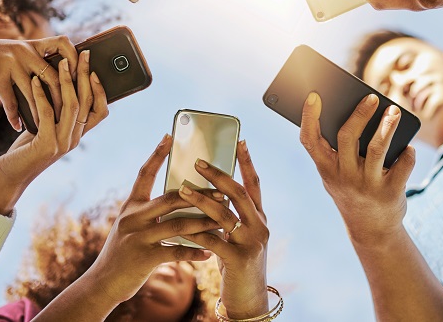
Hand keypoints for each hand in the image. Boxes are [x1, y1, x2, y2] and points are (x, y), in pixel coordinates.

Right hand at [0, 31, 77, 130]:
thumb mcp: (10, 51)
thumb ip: (29, 59)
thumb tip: (48, 76)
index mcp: (31, 44)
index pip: (63, 43)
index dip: (74, 59)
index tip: (77, 78)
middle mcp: (25, 51)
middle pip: (54, 77)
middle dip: (63, 98)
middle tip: (69, 117)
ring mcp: (11, 64)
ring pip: (36, 93)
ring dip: (42, 113)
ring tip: (47, 128)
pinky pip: (12, 101)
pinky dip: (15, 117)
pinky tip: (17, 127)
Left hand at [0, 52, 106, 214]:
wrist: (9, 178)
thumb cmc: (25, 150)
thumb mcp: (45, 129)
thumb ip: (56, 114)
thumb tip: (59, 84)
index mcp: (77, 135)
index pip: (100, 110)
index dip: (100, 89)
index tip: (94, 69)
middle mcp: (74, 139)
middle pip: (88, 102)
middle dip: (86, 75)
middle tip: (84, 54)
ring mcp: (62, 143)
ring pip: (72, 105)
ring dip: (67, 80)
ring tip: (61, 62)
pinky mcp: (46, 145)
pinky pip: (47, 113)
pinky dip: (42, 93)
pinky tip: (35, 80)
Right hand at [86, 135, 218, 306]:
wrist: (102, 283)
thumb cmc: (122, 253)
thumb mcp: (130, 226)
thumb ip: (149, 213)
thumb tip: (179, 198)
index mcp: (131, 206)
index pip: (145, 174)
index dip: (157, 154)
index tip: (170, 136)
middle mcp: (133, 217)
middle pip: (171, 198)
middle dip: (199, 195)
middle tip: (221, 192)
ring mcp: (138, 237)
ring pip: (179, 225)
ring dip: (204, 223)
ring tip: (223, 221)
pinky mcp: (145, 258)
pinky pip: (176, 252)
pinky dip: (195, 251)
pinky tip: (209, 252)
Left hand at [178, 141, 269, 318]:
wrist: (250, 300)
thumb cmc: (238, 265)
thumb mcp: (238, 237)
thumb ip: (229, 217)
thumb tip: (210, 194)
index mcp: (259, 218)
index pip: (254, 184)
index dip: (247, 162)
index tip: (239, 141)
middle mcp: (260, 227)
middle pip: (239, 193)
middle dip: (219, 176)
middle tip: (198, 161)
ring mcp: (251, 243)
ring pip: (224, 215)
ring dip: (202, 200)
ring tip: (183, 189)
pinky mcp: (239, 260)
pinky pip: (214, 241)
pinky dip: (197, 233)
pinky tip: (182, 227)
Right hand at [300, 92, 415, 246]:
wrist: (372, 231)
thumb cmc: (352, 191)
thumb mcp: (337, 175)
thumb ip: (339, 150)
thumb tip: (357, 112)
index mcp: (326, 169)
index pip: (310, 141)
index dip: (309, 117)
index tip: (314, 96)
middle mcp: (344, 177)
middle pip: (347, 137)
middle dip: (360, 114)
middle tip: (372, 98)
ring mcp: (367, 185)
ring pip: (377, 148)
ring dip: (387, 126)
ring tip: (394, 111)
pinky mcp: (390, 193)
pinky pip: (402, 166)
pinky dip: (407, 153)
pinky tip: (408, 147)